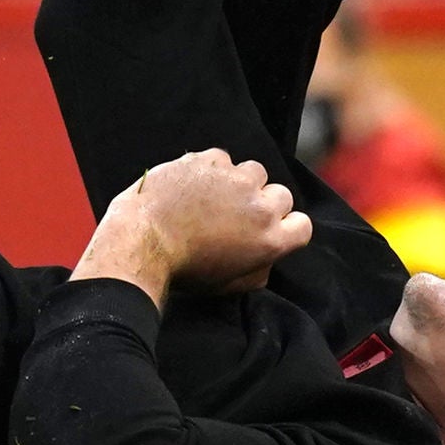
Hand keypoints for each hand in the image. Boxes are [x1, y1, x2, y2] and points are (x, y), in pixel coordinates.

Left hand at [77, 151, 312, 305]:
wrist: (142, 242)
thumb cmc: (183, 270)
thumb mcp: (230, 284)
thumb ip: (260, 268)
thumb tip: (268, 256)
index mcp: (271, 239)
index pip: (302, 224)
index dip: (285, 225)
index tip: (267, 227)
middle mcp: (260, 206)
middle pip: (281, 194)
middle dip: (262, 203)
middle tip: (234, 214)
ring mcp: (235, 179)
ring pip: (253, 171)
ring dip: (238, 182)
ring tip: (211, 198)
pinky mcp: (209, 161)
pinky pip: (221, 159)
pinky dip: (209, 169)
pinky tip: (191, 185)